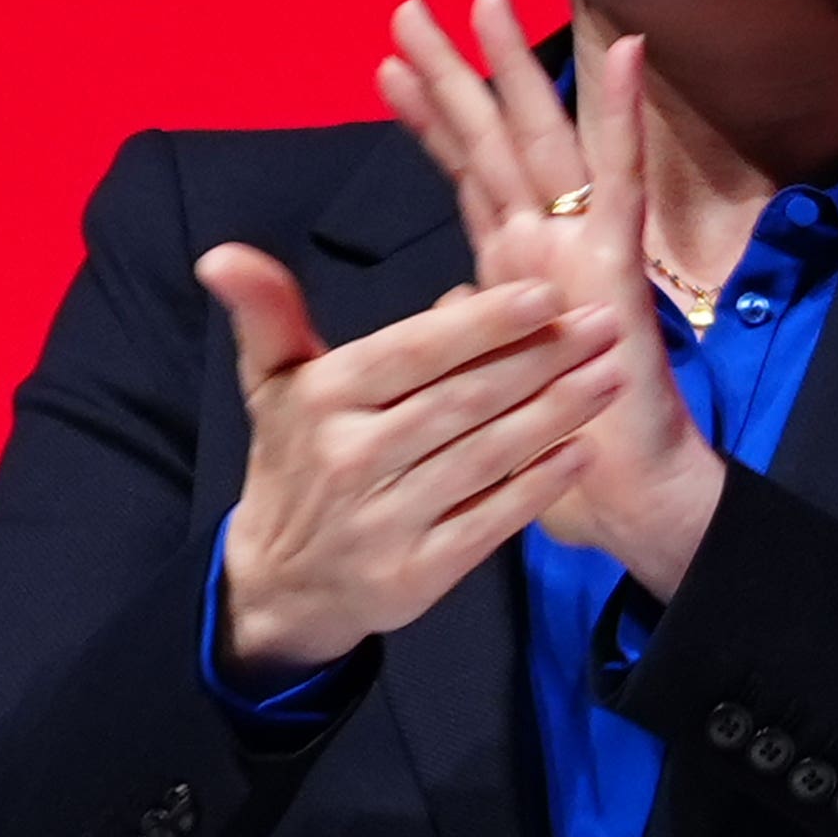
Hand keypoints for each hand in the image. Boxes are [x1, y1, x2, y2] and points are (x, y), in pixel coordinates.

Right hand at [202, 258, 616, 685]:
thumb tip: (224, 256)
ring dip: (559, 413)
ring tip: (613, 375)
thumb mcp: (273, 385)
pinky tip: (583, 450)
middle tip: (608, 324)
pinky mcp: (417, 573)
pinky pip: (492, 520)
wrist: (281, 581)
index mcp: (323, 400)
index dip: (483, 325)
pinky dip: (539, 484)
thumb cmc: (297, 460)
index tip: (548, 296)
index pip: (414, 353)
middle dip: (545, 359)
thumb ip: (267, 316)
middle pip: (465, 399)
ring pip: (487, 454)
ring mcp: (385, 519)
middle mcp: (351, 457)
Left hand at [377, 0, 725, 597]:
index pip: (465, 178)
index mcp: (513, 272)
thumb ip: (468, 332)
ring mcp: (585, 251)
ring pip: (544, 140)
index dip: (427, 121)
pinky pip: (621, 177)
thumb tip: (448, 302)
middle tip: (411, 4)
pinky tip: (627, 53)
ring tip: (487, 2)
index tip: (384, 65)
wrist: (629, 501)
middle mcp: (546, 248)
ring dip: (517, 70)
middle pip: (493, 141)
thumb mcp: (485, 384)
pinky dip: (622, 115)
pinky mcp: (620, 267)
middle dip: (455, 73)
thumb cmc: (565, 454)